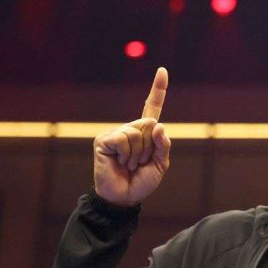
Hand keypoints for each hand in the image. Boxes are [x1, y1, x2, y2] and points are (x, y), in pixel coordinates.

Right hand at [93, 67, 171, 206]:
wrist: (124, 197)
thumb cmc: (142, 181)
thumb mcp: (160, 164)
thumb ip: (163, 145)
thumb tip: (158, 124)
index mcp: (145, 133)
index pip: (152, 107)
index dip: (158, 89)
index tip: (162, 70)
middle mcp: (129, 129)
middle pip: (150, 124)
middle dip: (151, 147)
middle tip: (140, 163)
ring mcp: (115, 133)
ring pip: (137, 132)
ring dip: (139, 153)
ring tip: (129, 164)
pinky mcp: (104, 140)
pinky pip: (124, 138)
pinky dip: (127, 154)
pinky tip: (120, 163)